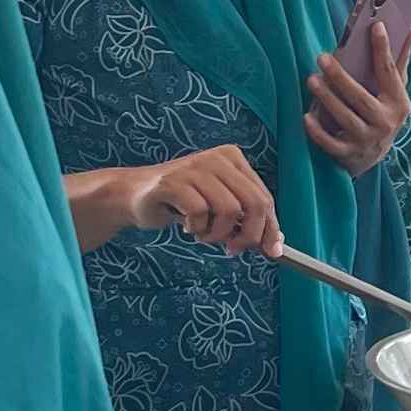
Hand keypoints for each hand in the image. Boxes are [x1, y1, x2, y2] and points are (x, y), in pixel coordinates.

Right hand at [71, 147, 279, 253]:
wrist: (136, 195)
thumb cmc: (182, 202)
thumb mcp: (220, 207)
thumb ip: (245, 219)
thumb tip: (274, 245)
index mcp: (233, 158)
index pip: (264, 197)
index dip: (270, 228)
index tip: (271, 252)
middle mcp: (217, 158)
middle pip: (253, 204)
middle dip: (248, 235)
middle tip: (232, 249)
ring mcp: (195, 167)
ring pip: (228, 210)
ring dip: (216, 234)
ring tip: (202, 233)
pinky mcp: (174, 182)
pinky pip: (200, 213)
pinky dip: (196, 228)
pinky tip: (186, 225)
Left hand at [305, 24, 410, 175]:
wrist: (374, 157)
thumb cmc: (383, 114)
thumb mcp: (395, 92)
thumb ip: (399, 63)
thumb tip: (410, 31)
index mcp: (398, 103)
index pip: (389, 73)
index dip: (383, 49)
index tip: (375, 26)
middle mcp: (385, 122)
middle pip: (361, 98)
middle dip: (341, 78)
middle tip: (322, 57)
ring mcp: (367, 140)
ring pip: (345, 118)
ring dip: (327, 99)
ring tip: (311, 80)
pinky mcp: (349, 154)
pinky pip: (331, 144)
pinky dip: (318, 132)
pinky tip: (306, 117)